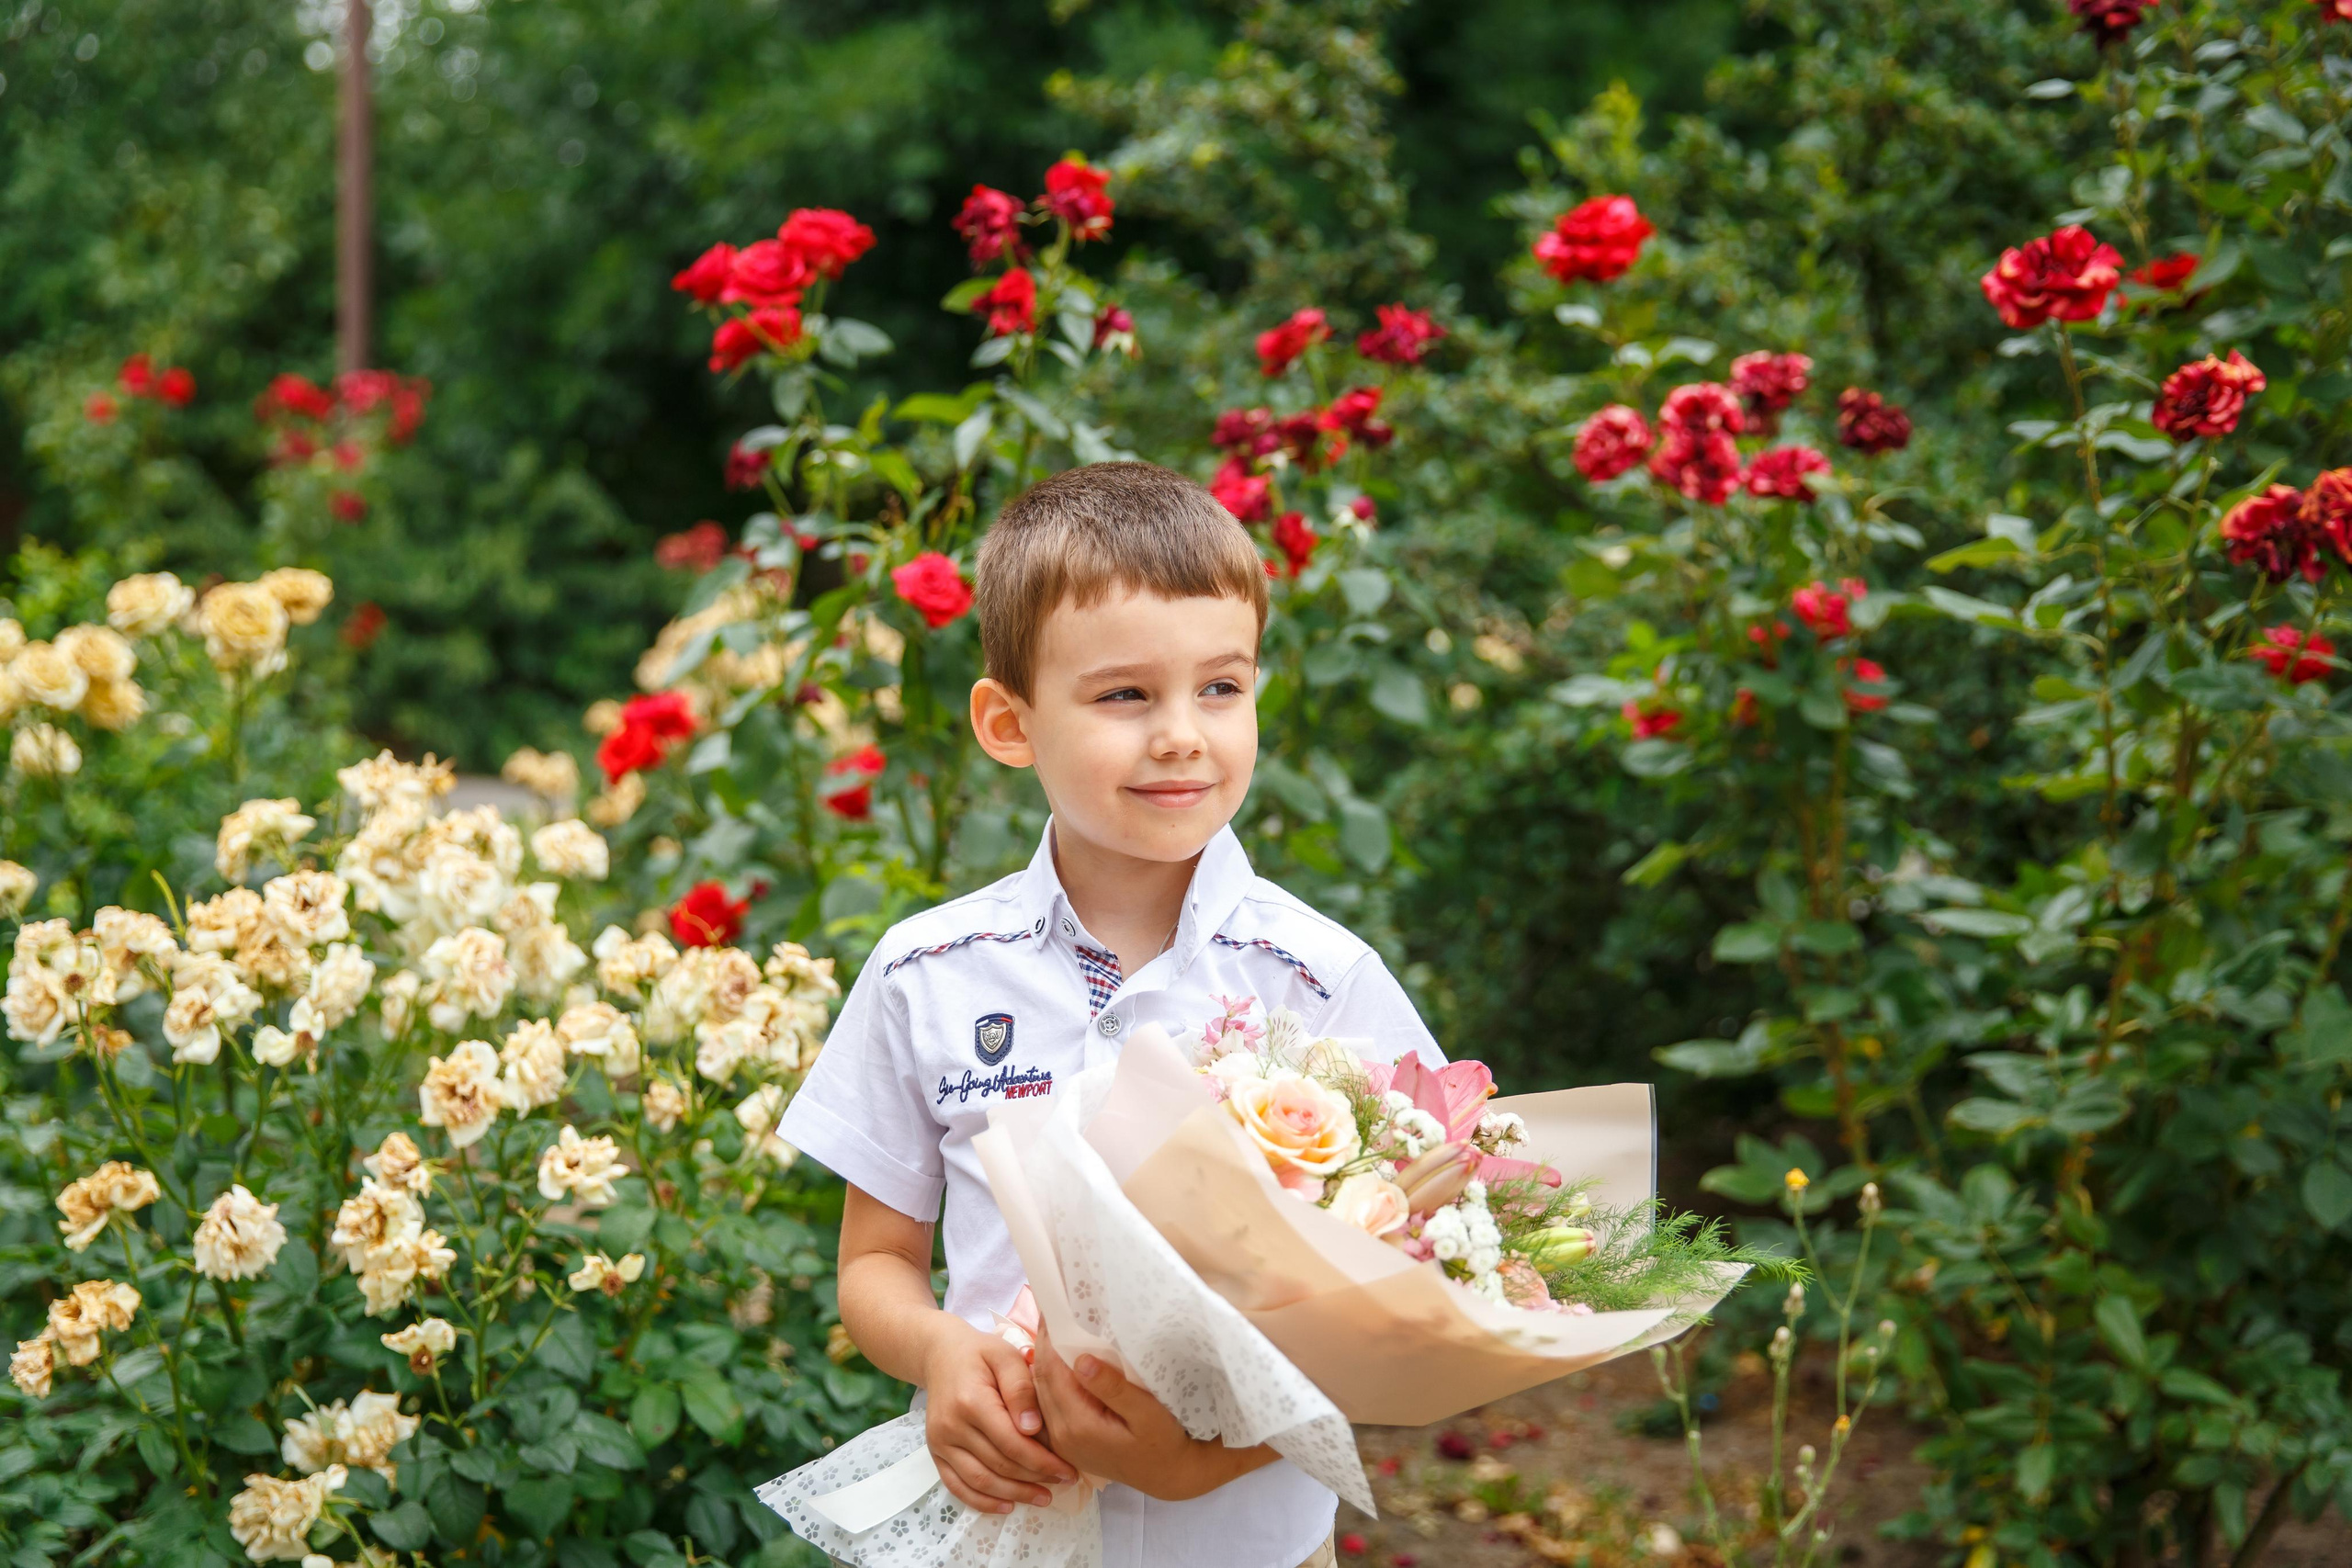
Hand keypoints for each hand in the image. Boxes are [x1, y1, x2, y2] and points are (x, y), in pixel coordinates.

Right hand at [919, 1318, 1078, 1513]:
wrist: (940, 1355)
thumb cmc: (981, 1353)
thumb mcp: (1006, 1356)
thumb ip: (1021, 1389)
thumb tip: (1033, 1428)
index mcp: (971, 1401)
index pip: (1011, 1442)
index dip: (1042, 1461)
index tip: (1069, 1469)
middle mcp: (951, 1426)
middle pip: (998, 1465)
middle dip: (1035, 1479)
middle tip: (1065, 1482)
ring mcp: (940, 1442)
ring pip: (980, 1481)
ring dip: (1014, 1494)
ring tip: (1043, 1497)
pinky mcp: (935, 1453)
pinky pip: (957, 1486)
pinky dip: (982, 1501)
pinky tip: (1008, 1506)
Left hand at [1030, 1326, 1275, 1501]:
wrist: (1170, 1476)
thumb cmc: (1165, 1443)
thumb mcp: (1148, 1414)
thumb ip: (1113, 1388)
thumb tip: (1079, 1358)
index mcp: (1078, 1425)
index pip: (1052, 1371)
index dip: (1048, 1337)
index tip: (1052, 1305)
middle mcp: (1061, 1434)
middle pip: (1041, 1378)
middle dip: (1043, 1342)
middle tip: (1050, 1307)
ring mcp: (1061, 1440)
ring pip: (1040, 1389)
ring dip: (1044, 1357)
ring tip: (1053, 1325)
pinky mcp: (1066, 1441)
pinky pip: (1048, 1401)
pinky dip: (1050, 1376)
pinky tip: (1060, 1357)